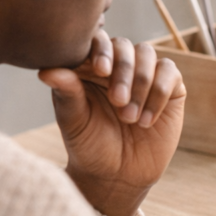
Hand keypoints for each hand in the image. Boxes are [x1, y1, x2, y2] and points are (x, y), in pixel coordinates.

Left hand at [38, 28, 185, 215]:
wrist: (117, 175)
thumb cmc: (89, 145)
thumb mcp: (74, 121)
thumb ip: (66, 93)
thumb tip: (46, 71)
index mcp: (91, 66)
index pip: (97, 41)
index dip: (101, 50)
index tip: (100, 71)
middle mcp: (119, 65)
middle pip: (125, 46)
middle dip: (123, 71)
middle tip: (117, 102)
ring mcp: (145, 74)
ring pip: (149, 54)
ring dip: (141, 83)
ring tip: (130, 118)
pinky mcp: (170, 88)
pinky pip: (169, 74)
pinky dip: (159, 93)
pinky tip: (146, 121)